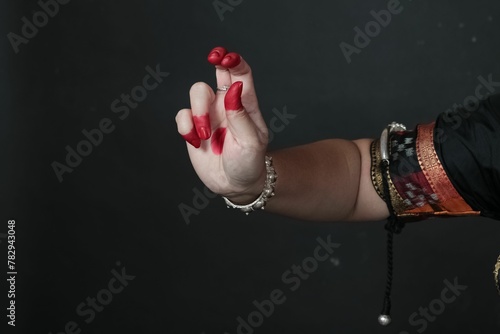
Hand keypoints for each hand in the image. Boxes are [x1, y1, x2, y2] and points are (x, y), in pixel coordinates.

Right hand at [175, 46, 268, 202]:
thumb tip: (234, 88)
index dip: (235, 61)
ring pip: (197, 92)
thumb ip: (241, 116)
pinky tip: (195, 141)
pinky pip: (182, 115)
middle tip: (214, 58)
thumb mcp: (251, 142)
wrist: (235, 184)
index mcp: (245, 104)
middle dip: (217, 61)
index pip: (241, 74)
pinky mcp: (193, 128)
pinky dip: (185, 126)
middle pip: (220, 72)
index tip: (226, 57)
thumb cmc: (249, 162)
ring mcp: (209, 115)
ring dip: (198, 109)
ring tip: (204, 134)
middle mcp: (227, 105)